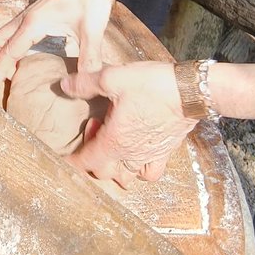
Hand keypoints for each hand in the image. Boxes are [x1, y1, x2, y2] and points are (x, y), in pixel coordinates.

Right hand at [0, 0, 114, 94]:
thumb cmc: (90, 0)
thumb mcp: (92, 31)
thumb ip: (89, 59)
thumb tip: (86, 84)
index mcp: (34, 24)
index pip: (8, 51)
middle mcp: (25, 19)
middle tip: (3, 82)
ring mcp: (27, 15)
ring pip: (2, 35)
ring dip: (1, 53)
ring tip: (12, 73)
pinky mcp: (34, 14)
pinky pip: (12, 32)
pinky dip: (9, 46)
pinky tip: (24, 58)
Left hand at [61, 62, 194, 186]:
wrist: (190, 91)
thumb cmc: (152, 85)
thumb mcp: (112, 77)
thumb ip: (85, 83)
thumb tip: (64, 85)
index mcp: (114, 140)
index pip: (86, 161)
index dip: (72, 160)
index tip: (64, 155)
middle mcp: (131, 155)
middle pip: (103, 171)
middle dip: (91, 156)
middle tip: (94, 128)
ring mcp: (150, 157)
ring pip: (126, 176)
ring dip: (114, 166)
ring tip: (112, 142)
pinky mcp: (166, 152)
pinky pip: (150, 173)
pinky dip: (140, 170)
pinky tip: (137, 154)